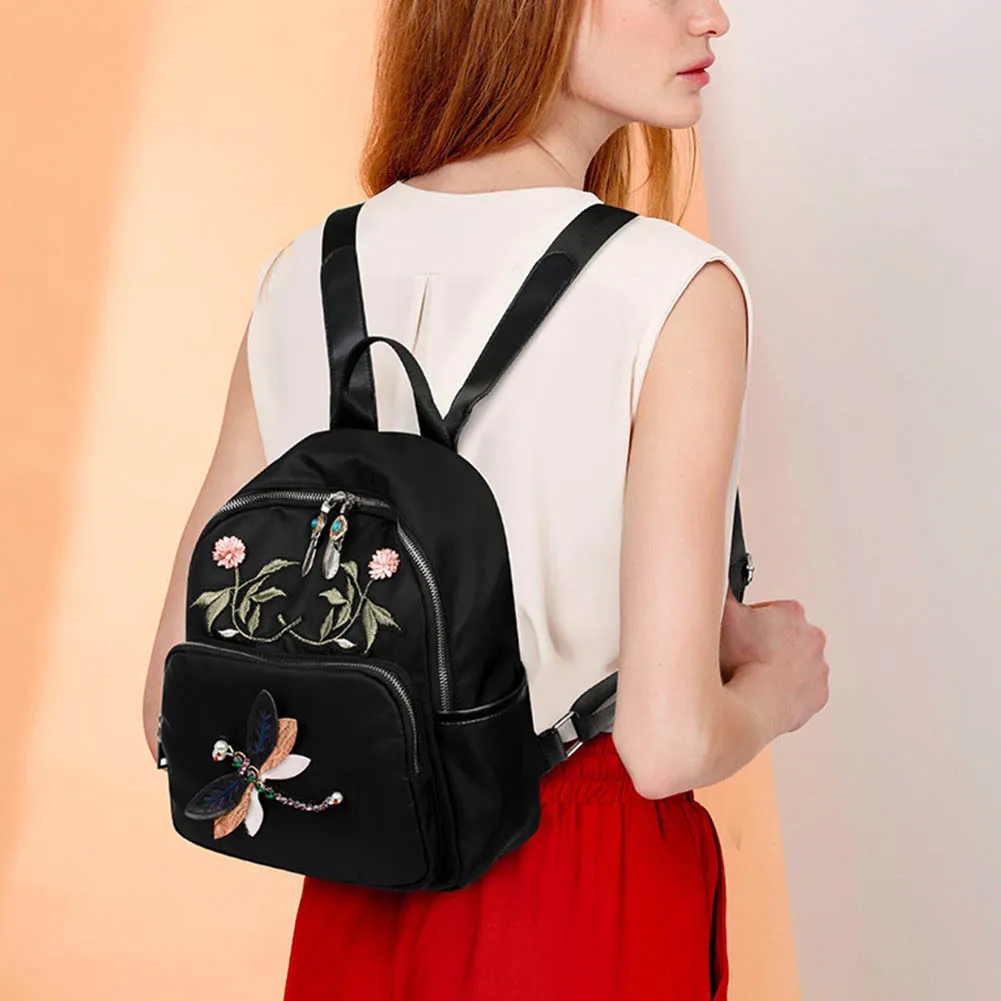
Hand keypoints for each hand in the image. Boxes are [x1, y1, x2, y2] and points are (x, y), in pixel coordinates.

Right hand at [719, 589, 829, 733]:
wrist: (757, 704)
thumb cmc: (741, 662)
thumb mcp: (722, 613)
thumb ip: (721, 589)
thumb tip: (717, 575)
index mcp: (792, 613)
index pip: (768, 610)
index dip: (748, 622)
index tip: (740, 635)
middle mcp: (813, 636)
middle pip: (784, 635)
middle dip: (767, 643)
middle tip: (745, 656)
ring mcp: (818, 667)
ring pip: (795, 661)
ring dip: (779, 666)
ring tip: (756, 675)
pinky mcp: (819, 693)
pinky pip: (802, 688)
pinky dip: (787, 689)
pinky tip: (768, 691)